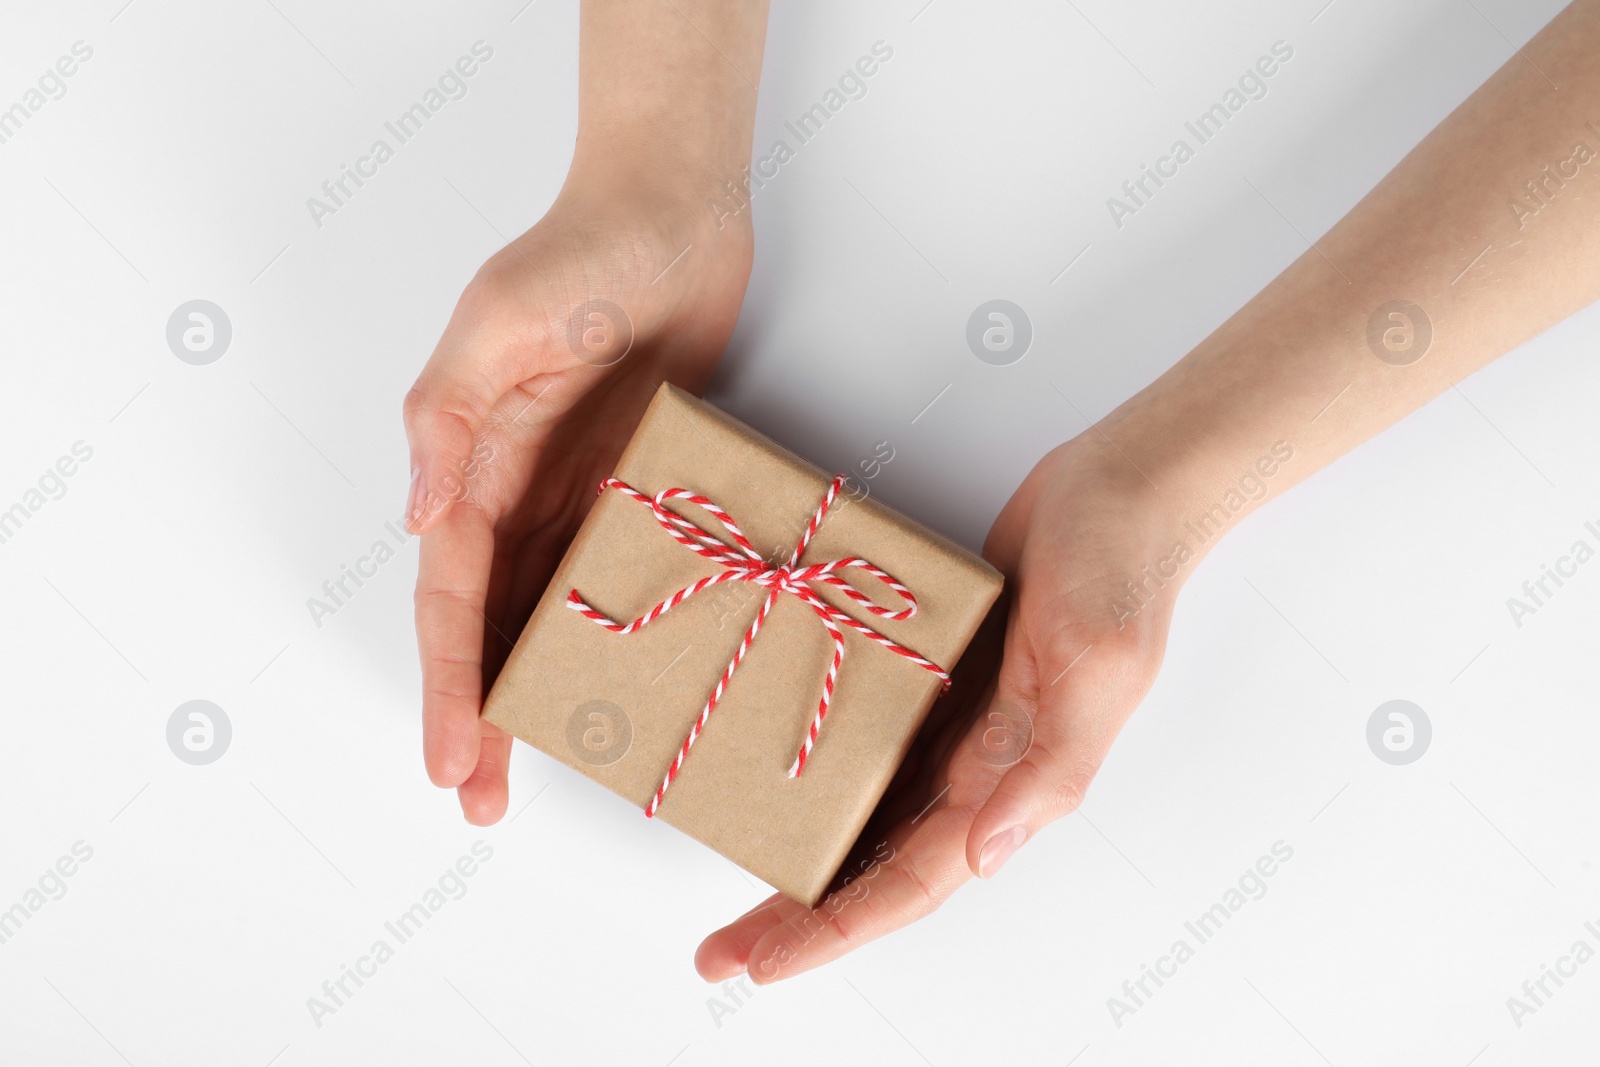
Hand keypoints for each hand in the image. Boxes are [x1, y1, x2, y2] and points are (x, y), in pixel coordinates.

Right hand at [404, 180, 753, 823]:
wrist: (671, 215)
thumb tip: (417, 521)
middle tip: (482, 803)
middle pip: (493, 624)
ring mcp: (580, 496)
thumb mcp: (495, 325)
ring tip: (545, 773)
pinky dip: (614, 635)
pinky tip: (624, 687)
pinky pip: (620, 575)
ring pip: (551, 616)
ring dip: (542, 692)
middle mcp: (518, 492)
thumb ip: (446, 420)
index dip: (451, 682)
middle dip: (482, 713)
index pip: (454, 596)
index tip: (451, 761)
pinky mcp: (641, 488)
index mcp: (472, 465)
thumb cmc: (580, 253)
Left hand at [695, 437, 1185, 981]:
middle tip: (717, 954)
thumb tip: (987, 855)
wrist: (1119, 487)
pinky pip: (866, 742)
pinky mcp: (929, 671)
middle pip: (873, 865)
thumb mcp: (1098, 668)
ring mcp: (948, 721)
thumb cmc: (1118, 569)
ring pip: (863, 814)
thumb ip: (1050, 768)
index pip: (912, 882)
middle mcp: (974, 766)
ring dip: (802, 859)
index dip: (838, 928)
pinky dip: (819, 776)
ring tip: (730, 896)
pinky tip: (770, 785)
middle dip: (799, 917)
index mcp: (1011, 782)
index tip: (766, 962)